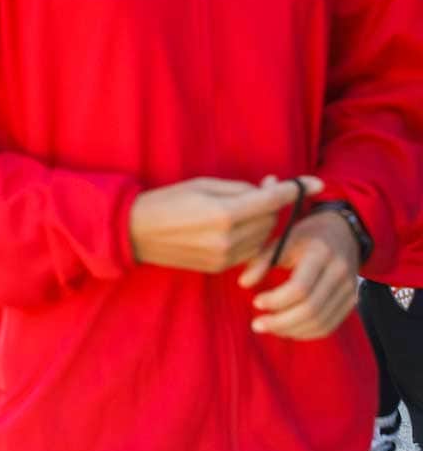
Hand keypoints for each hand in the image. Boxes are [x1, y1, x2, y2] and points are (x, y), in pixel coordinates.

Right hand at [129, 175, 317, 273]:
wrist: (134, 233)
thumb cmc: (165, 201)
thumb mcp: (201, 185)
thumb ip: (239, 188)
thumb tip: (268, 190)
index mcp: (224, 212)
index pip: (271, 200)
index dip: (295, 190)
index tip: (316, 183)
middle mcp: (229, 238)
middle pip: (270, 219)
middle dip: (271, 203)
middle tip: (262, 188)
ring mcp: (226, 256)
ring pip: (263, 236)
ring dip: (261, 221)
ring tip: (240, 208)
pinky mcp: (221, 267)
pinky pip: (249, 249)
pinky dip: (249, 236)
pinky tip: (232, 226)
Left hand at [239, 209, 361, 339]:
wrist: (343, 232)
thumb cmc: (306, 236)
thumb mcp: (283, 240)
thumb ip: (262, 260)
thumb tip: (243, 283)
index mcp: (320, 253)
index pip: (300, 288)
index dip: (276, 300)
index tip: (256, 302)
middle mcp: (339, 273)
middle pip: (311, 309)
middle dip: (281, 322)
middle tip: (257, 325)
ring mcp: (349, 289)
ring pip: (321, 322)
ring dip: (291, 331)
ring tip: (268, 328)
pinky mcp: (351, 301)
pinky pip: (329, 325)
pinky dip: (306, 333)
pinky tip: (286, 330)